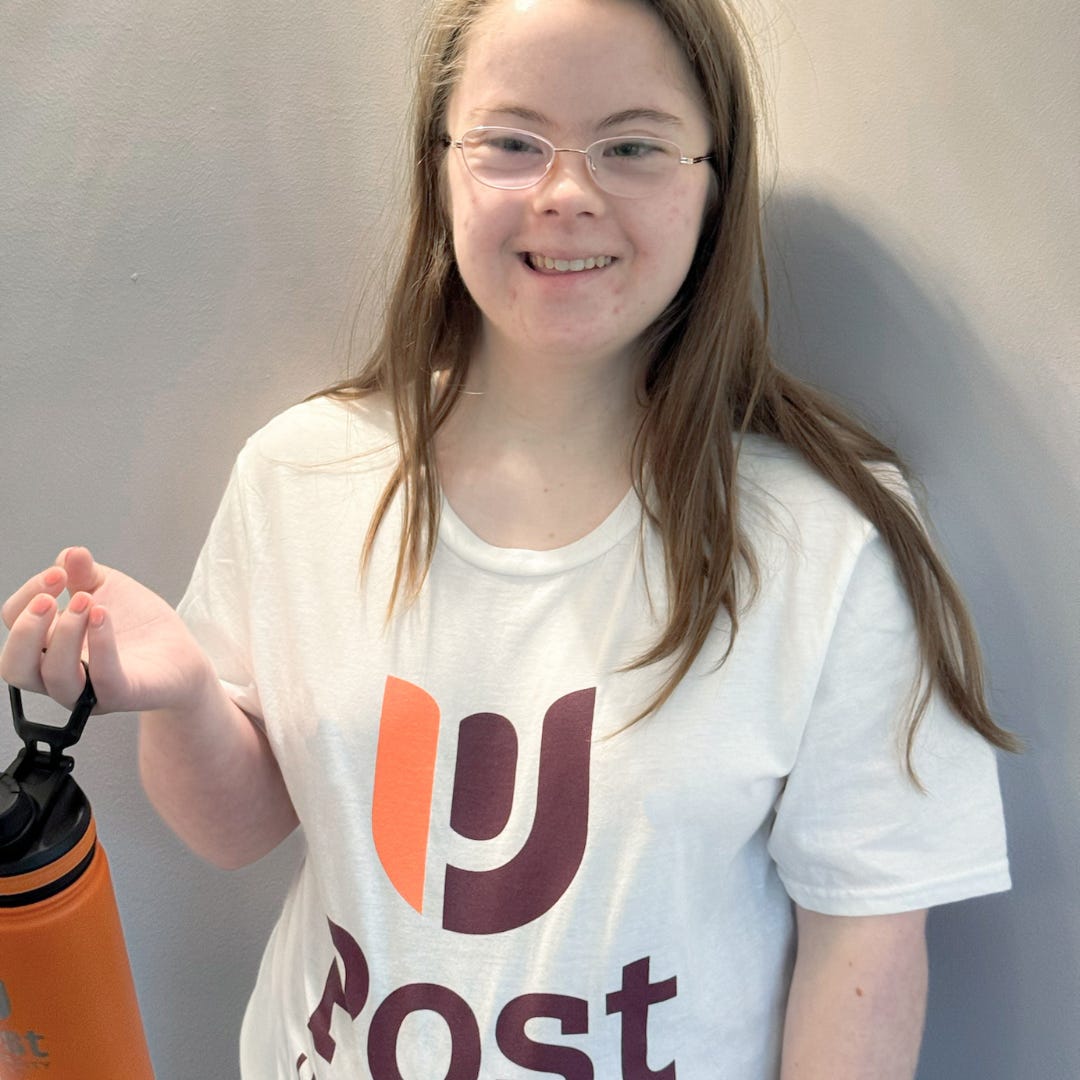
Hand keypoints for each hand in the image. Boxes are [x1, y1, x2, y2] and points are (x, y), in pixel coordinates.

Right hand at [0, 547, 213, 715]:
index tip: (59, 573)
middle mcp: (59, 673)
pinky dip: (101, 645)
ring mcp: (88, 690)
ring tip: (88, 602)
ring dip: (65, 634)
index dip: (28, 594)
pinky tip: (103, 616)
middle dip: (26, 629)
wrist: (181, 651)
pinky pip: (104, 679)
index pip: (14, 624)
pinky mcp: (122, 694)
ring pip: (55, 676)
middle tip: (51, 597)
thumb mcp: (109, 589)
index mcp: (47, 645)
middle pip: (14, 666)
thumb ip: (85, 573)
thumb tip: (70, 554)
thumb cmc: (138, 625)